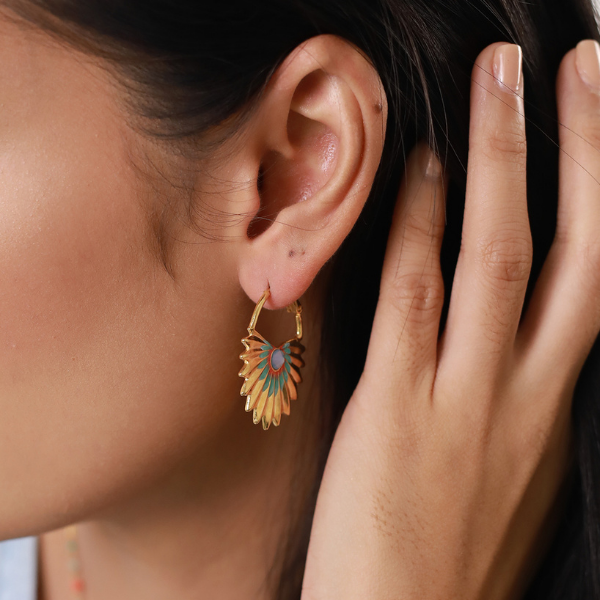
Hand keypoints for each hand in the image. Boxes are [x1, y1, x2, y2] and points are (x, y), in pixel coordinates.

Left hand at [302, 40, 599, 599]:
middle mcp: (527, 392)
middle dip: (584, 149)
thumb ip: (509, 405)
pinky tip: (418, 168)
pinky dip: (420, 225)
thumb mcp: (505, 476)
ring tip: (503, 79)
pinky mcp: (397, 405)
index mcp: (555, 409)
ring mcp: (466, 395)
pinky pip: (415, 296)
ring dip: (506, 160)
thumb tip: (505, 347)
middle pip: (576, 247)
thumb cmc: (451, 559)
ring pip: (501, 255)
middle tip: (581, 63)